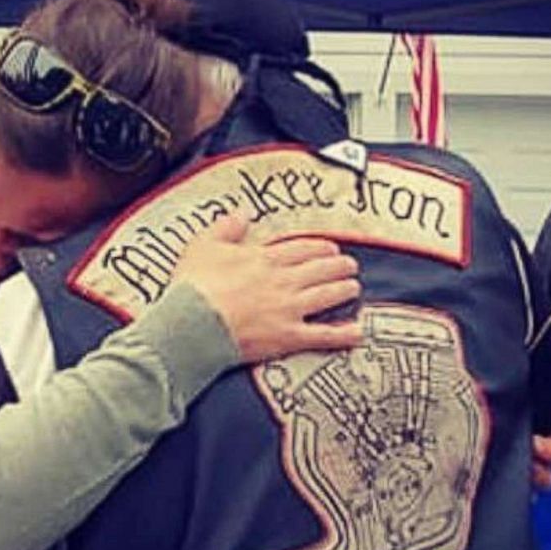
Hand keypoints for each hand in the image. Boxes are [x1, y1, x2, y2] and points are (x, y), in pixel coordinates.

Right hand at [174, 215, 360, 362]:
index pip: (302, 248)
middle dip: (339, 266)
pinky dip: (342, 334)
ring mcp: (289, 309)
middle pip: (321, 269)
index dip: (320, 248)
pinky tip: (357, 332)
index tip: (330, 248)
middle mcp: (283, 281)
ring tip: (353, 288)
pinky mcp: (288, 336)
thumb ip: (225, 227)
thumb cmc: (194, 286)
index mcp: (265, 258)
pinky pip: (323, 335)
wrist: (193, 322)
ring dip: (344, 290)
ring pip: (327, 295)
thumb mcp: (204, 245)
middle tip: (349, 265)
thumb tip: (241, 213)